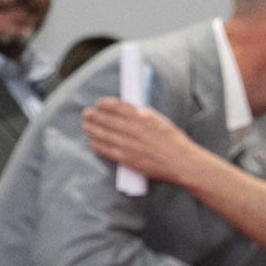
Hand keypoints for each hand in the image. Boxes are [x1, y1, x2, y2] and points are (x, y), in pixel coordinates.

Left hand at [81, 99, 208, 188]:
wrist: (180, 161)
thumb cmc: (171, 140)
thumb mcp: (158, 119)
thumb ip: (140, 114)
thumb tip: (124, 110)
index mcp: (142, 116)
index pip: (117, 106)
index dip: (105, 104)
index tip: (99, 103)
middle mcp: (134, 129)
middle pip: (107, 119)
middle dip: (94, 115)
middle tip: (86, 113)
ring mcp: (128, 144)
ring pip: (103, 134)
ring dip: (92, 129)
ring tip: (86, 125)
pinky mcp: (126, 158)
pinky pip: (106, 150)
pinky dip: (97, 145)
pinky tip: (92, 142)